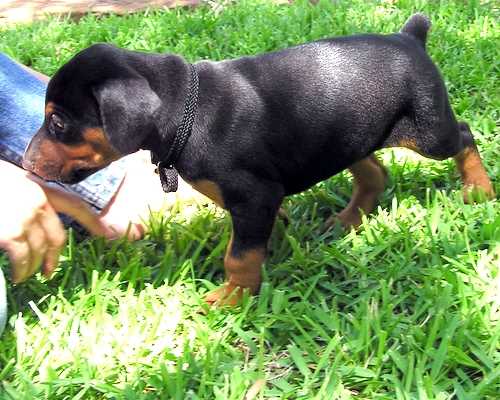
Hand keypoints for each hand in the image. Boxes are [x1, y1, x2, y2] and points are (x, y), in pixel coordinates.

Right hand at [0, 161, 112, 282]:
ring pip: (40, 250)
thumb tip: (32, 220)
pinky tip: (17, 277)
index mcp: (38, 187)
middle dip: (54, 256)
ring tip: (25, 276)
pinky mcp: (10, 234)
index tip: (105, 234)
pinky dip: (21, 271)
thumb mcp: (10, 180)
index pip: (74, 204)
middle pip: (57, 236)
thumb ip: (26, 196)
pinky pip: (22, 258)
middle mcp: (37, 202)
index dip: (91, 220)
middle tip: (49, 270)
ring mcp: (25, 218)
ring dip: (34, 267)